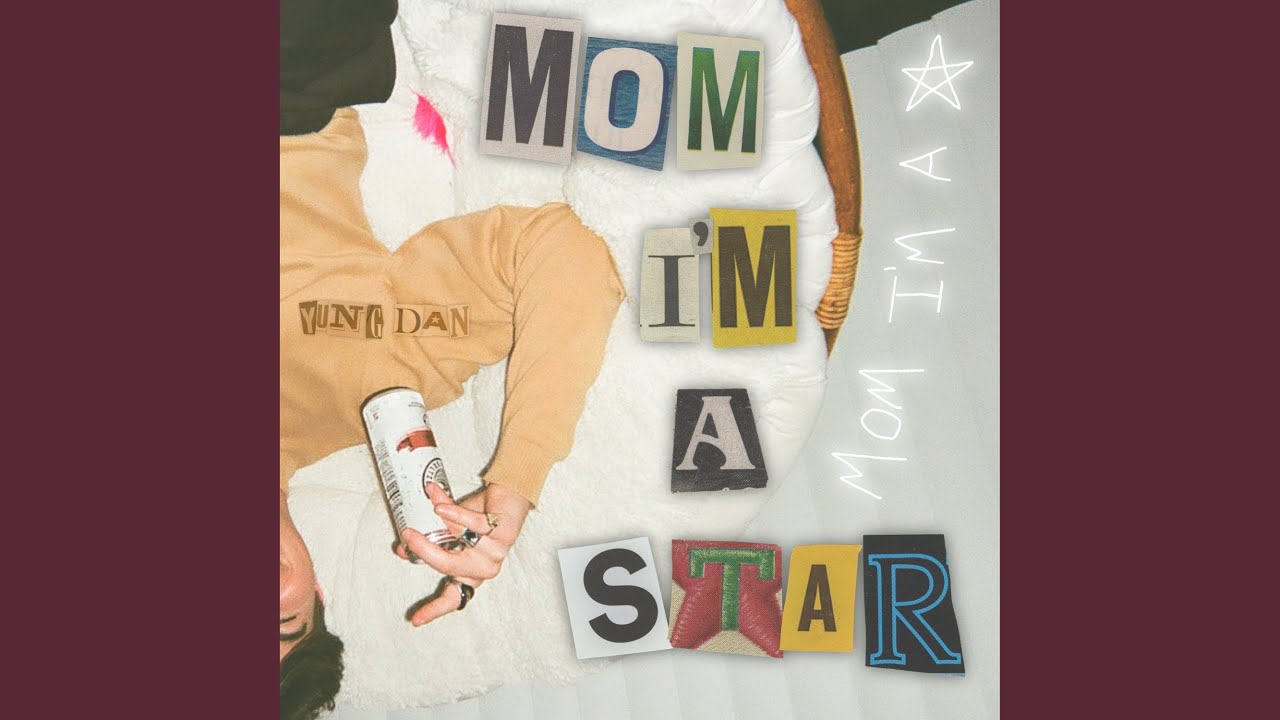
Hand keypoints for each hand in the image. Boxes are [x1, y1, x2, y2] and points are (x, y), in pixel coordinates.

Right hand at [396, 482, 531, 625]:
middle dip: (425, 550)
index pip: (453, 599)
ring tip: (432, 504)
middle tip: (408, 535)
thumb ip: (432, 541)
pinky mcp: (503, 533)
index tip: (416, 620)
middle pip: (448, 566)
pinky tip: (440, 506)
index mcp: (471, 575)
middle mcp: (484, 569)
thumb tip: (403, 548)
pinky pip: (474, 524)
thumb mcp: (451, 533)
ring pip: (460, 539)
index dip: (434, 610)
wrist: (508, 494)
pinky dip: (456, 513)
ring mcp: (496, 553)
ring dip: (443, 519)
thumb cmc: (479, 516)